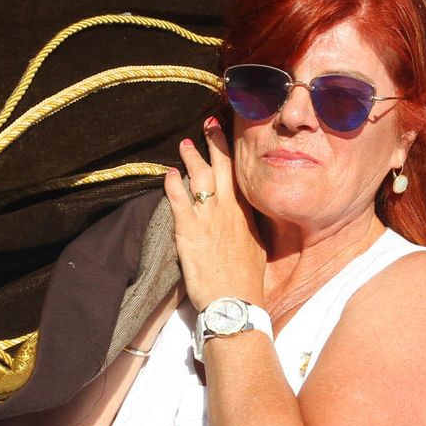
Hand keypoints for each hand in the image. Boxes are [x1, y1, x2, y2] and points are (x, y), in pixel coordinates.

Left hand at [163, 118, 265, 311]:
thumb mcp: (258, 249)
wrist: (235, 301)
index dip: (233, 154)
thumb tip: (248, 222)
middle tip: (209, 124)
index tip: (230, 137)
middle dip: (215, 142)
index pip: (240, 175)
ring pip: (199, 176)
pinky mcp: (189, 229)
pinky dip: (172, 183)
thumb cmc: (246, 280)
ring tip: (184, 144)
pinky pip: (178, 198)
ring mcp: (209, 217)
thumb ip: (252, 229)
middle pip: (222, 167)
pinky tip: (168, 174)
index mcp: (246, 214)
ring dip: (191, 157)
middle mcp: (229, 209)